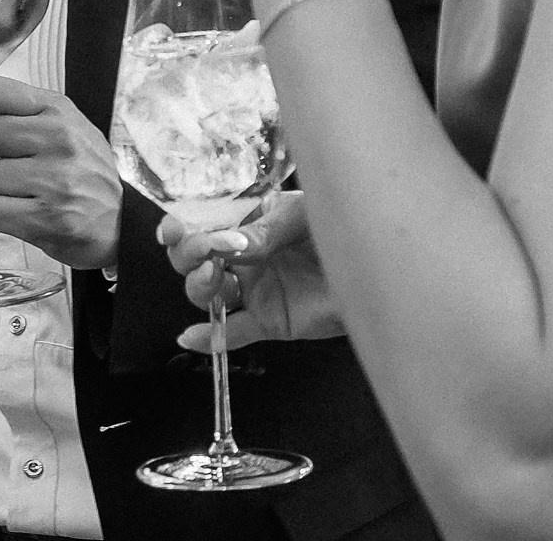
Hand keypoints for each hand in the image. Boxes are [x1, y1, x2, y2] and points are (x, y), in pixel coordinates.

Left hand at [0, 75, 122, 269]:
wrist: (124, 223)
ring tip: (19, 192)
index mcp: (56, 109)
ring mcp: (54, 178)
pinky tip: (27, 213)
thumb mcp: (63, 127)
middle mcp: (57, 137)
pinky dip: (3, 215)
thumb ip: (16, 114)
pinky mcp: (48, 217)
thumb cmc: (85, 173)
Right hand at [159, 191, 343, 352]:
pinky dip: (211, 337)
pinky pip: (234, 332)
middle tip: (202, 252)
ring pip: (208, 294)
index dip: (181, 229)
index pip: (204, 225)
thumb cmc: (341, 226)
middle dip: (188, 256)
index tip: (172, 230)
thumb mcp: (301, 216)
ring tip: (213, 276)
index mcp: (248, 223)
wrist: (379, 265)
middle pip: (195, 261)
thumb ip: (263, 232)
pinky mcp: (270, 321)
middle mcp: (245, 257)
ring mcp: (256, 290)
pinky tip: (191, 337)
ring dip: (200, 286)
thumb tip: (226, 244)